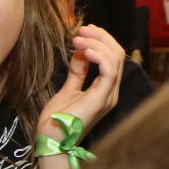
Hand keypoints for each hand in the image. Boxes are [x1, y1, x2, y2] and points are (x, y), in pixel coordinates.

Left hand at [40, 21, 124, 140]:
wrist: (51, 139)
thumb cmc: (57, 119)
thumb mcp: (69, 88)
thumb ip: (78, 71)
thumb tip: (81, 52)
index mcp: (105, 89)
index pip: (113, 57)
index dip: (101, 40)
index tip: (83, 31)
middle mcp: (111, 92)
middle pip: (117, 54)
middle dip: (100, 37)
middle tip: (81, 30)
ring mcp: (108, 96)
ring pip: (115, 59)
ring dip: (97, 43)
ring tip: (78, 38)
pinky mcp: (101, 99)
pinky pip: (109, 71)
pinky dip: (99, 56)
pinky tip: (86, 50)